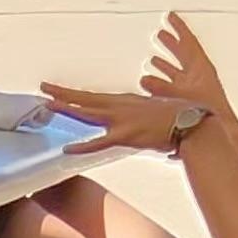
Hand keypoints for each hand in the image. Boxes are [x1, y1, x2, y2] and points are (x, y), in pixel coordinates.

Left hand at [36, 77, 177, 152]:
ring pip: (88, 113)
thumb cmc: (181, 116)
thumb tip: (140, 118)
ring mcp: (122, 120)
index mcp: (127, 101)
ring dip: (67, 109)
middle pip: (86, 99)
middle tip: (44, 88)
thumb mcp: (156, 111)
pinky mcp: (127, 136)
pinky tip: (67, 149)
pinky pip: (100, 143)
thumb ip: (144, 113)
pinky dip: (83, 147)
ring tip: (48, 104)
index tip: (60, 92)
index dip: (76, 95)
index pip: (95, 98)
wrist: (193, 122)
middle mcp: (121, 106)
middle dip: (64, 94)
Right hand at [138, 13, 229, 123]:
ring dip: (166, 63)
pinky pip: (172, 85)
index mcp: (200, 67)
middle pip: (182, 53)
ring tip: (154, 58)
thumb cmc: (205, 113)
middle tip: (161, 33)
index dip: (178, 27)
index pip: (188, 40)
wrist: (215, 131)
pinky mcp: (189, 100)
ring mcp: (194, 87)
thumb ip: (161, 87)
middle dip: (171, 43)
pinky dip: (162, 81)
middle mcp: (197, 75)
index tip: (170, 16)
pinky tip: (153, 83)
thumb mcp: (180, 96)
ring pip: (177, 70)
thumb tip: (145, 79)